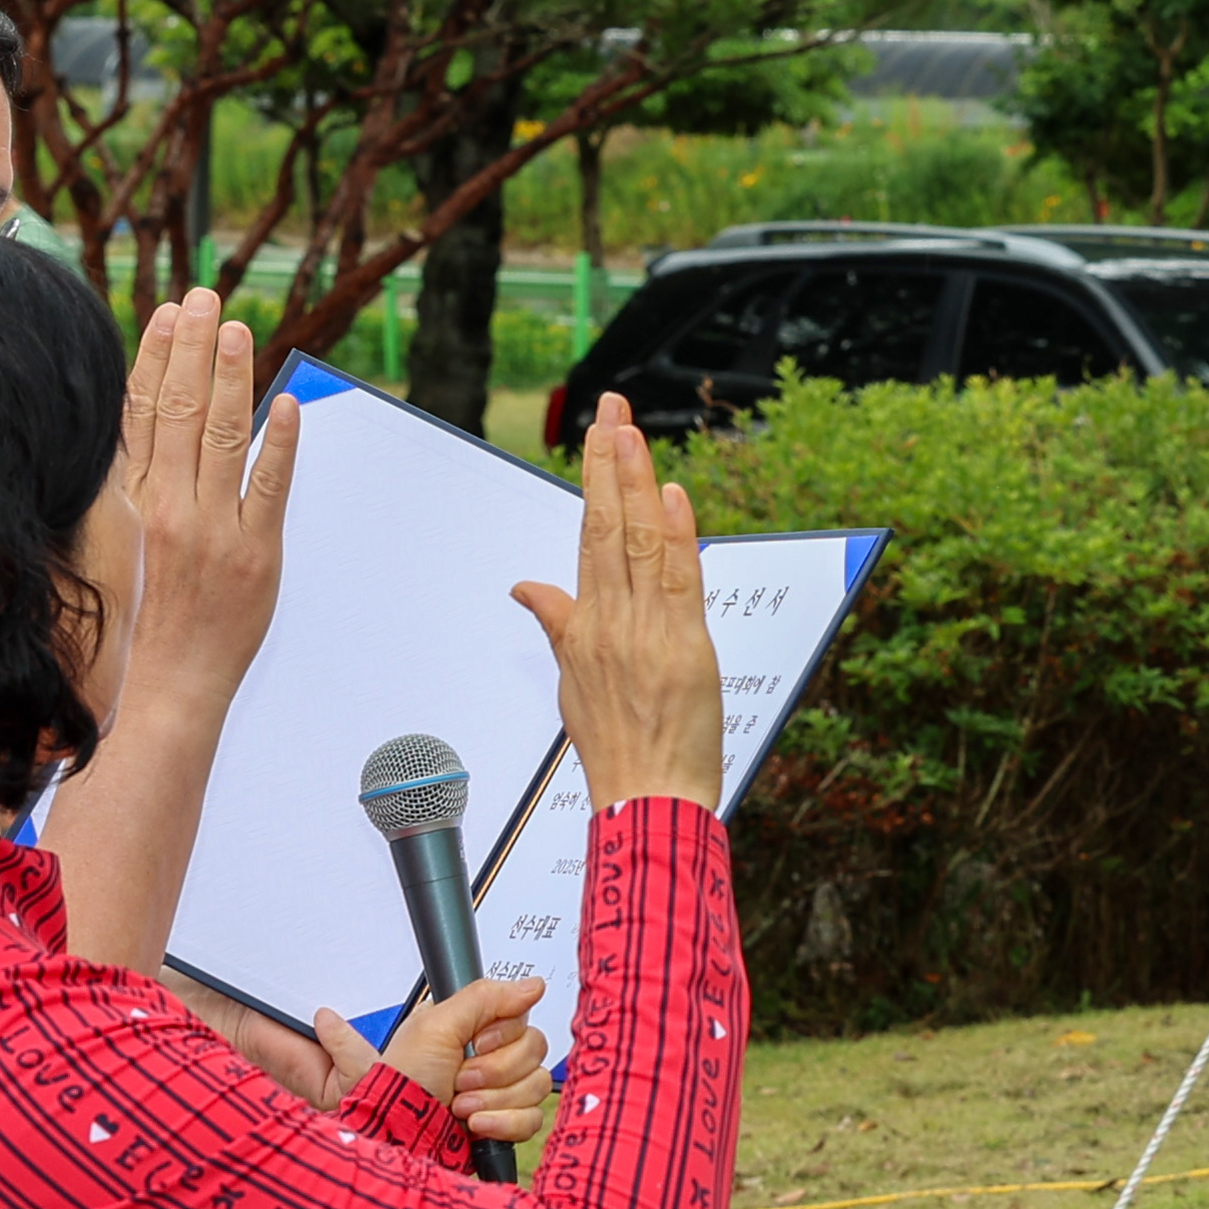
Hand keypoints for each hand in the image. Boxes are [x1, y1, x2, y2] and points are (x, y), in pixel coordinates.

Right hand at [116, 292, 295, 709]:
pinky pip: (271, 486)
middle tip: (204, 297)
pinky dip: (282, 443)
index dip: (152, 359)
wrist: (162, 693)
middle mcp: (168, 510)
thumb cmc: (133, 631)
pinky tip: (288, 405)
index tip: (163, 316)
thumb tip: (133, 444)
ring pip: (223, 436)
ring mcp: (214, 530)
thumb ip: (123, 497)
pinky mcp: (256, 554)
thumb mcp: (111, 554)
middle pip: (179, 411)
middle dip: (192, 349)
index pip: (139, 415)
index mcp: (129, 506)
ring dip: (232, 377)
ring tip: (238, 330)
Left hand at [378, 972, 559, 1158]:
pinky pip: (532, 1119)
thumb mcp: (436, 1026)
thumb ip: (486, 997)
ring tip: (460, 1104)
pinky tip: (475, 1124)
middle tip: (460, 1077)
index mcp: (475, 1026)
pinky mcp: (506, 1122)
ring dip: (494, 1098)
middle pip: (534, 1051)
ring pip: (536, 1085)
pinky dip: (503, 1122)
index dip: (502, 1034)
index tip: (475, 1044)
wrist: (398, 1133)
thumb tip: (533, 986)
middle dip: (494, 1070)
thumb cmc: (404, 1080)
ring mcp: (500, 1091)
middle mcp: (490, 1056)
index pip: (522, 1018)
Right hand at [521, 397, 721, 810]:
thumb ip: (556, 625)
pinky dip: (675, 536)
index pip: (587, 535)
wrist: (643, 801)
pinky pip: (676, 582)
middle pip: (605, 526)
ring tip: (631, 431)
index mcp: (582, 627)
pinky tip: (671, 495)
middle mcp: (608, 621)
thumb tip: (526, 587)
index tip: (599, 434)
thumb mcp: (572, 684)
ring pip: (636, 543)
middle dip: (608, 461)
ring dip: (635, 483)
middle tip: (611, 407)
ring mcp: (643, 633)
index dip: (594, 480)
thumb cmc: (614, 750)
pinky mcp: (682, 648)